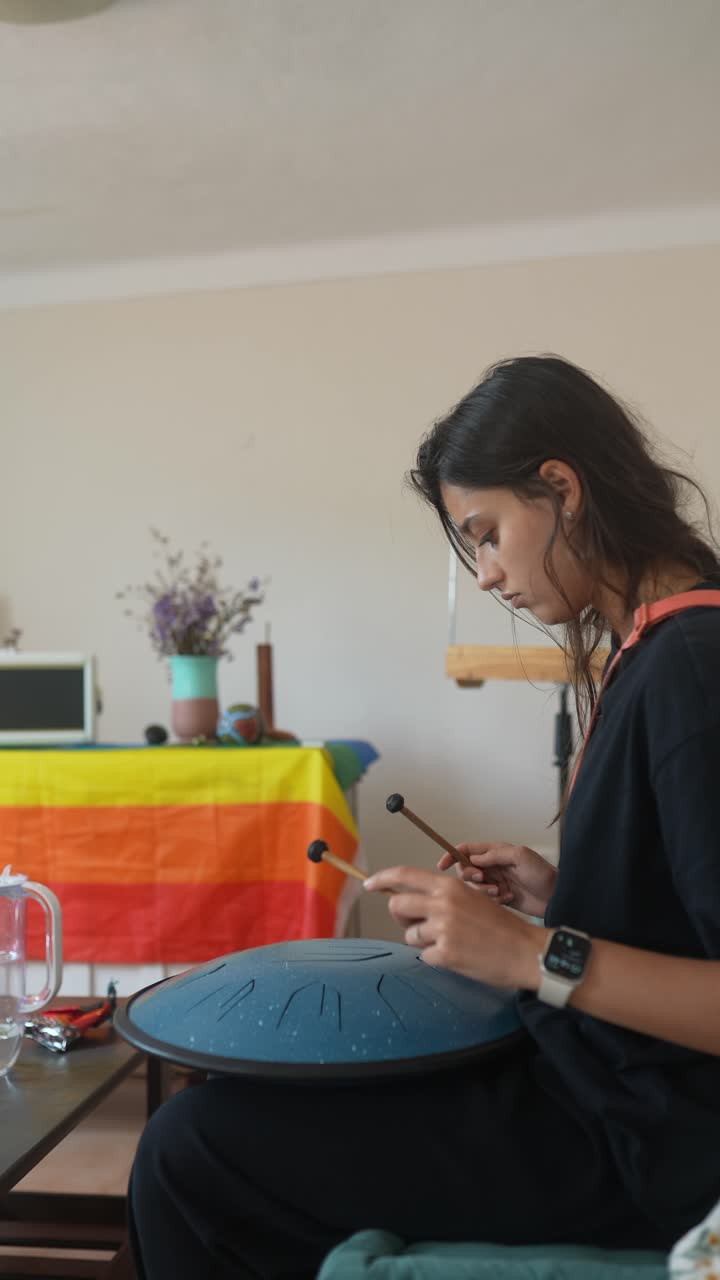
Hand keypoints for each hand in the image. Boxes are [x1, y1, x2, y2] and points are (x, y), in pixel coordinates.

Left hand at [364, 864, 542, 989]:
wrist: (526, 952)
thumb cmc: (502, 926)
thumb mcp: (472, 898)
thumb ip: (443, 896)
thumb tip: (413, 900)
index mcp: (449, 886)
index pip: (404, 874)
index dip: (382, 878)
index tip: (369, 883)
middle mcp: (442, 904)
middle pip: (396, 906)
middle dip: (401, 918)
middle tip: (416, 925)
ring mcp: (442, 930)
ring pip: (409, 935)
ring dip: (422, 941)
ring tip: (449, 942)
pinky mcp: (445, 954)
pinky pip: (424, 956)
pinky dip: (436, 958)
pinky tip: (457, 956)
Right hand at [437, 842, 555, 917]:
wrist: (557, 896)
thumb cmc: (542, 872)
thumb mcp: (520, 856)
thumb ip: (495, 855)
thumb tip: (474, 858)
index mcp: (495, 852)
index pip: (466, 850)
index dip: (452, 855)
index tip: (441, 865)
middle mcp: (492, 866)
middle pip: (466, 870)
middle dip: (470, 876)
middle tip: (483, 881)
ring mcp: (495, 882)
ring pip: (474, 887)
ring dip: (483, 891)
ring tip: (501, 892)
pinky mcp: (499, 898)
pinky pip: (485, 899)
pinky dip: (493, 900)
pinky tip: (508, 898)